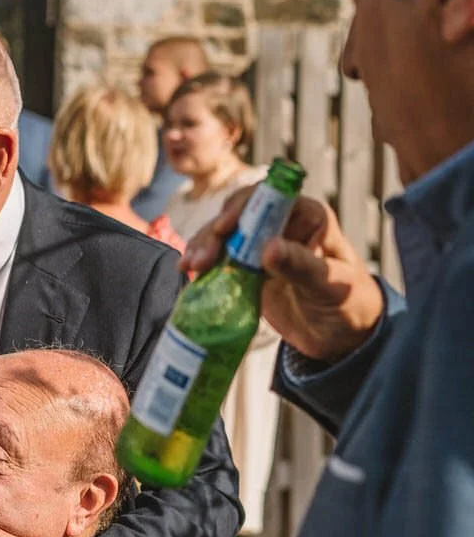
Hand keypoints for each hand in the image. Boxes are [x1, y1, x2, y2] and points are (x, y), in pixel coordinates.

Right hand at [180, 187, 383, 362]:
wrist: (342, 338)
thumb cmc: (349, 304)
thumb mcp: (329, 285)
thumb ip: (300, 265)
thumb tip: (268, 248)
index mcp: (307, 217)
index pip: (270, 198)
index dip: (243, 207)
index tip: (225, 228)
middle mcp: (281, 226)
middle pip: (238, 216)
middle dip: (215, 233)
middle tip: (201, 260)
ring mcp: (260, 248)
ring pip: (223, 237)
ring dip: (202, 247)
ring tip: (188, 268)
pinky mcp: (247, 271)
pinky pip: (219, 260)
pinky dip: (202, 264)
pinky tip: (188, 273)